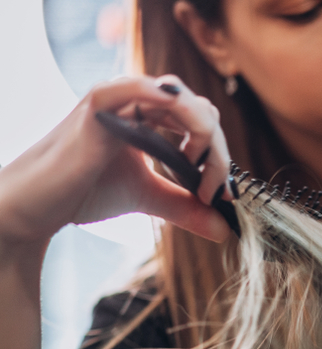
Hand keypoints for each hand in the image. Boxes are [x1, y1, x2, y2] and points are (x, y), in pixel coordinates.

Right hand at [0, 75, 233, 246]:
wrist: (41, 204)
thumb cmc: (86, 192)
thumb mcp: (149, 198)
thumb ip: (186, 207)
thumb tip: (224, 229)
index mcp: (150, 116)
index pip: (203, 121)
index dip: (220, 156)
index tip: (222, 195)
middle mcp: (138, 101)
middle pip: (201, 110)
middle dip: (218, 152)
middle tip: (214, 192)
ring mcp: (120, 97)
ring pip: (184, 101)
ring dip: (205, 139)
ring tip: (200, 179)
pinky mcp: (101, 102)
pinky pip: (145, 89)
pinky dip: (174, 108)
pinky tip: (184, 145)